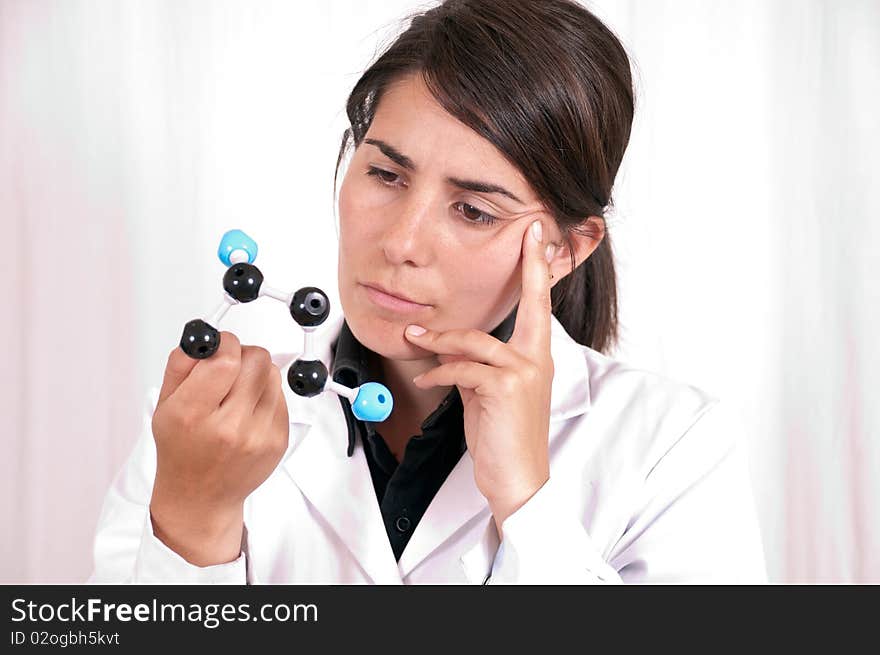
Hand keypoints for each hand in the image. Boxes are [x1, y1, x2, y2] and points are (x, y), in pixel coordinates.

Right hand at [149, 331, 288, 564]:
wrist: (200, 496)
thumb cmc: (181, 449)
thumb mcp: (164, 404)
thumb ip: (182, 363)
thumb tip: (206, 335)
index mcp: (193, 415)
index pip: (226, 358)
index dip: (225, 343)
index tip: (218, 347)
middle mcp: (229, 427)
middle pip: (257, 360)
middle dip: (242, 355)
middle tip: (228, 368)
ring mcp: (259, 436)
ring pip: (273, 374)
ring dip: (256, 374)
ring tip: (237, 393)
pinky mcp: (279, 440)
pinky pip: (281, 396)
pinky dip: (266, 395)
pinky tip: (248, 411)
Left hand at [404, 219, 556, 537]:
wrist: (517, 479)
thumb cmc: (505, 438)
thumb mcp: (490, 395)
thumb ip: (479, 366)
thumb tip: (454, 353)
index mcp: (537, 359)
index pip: (540, 307)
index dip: (539, 269)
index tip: (539, 238)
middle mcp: (537, 360)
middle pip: (530, 304)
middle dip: (529, 266)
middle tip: (526, 235)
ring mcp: (524, 373)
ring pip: (474, 340)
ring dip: (439, 340)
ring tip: (415, 338)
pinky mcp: (505, 388)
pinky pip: (461, 368)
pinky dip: (438, 372)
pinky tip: (425, 380)